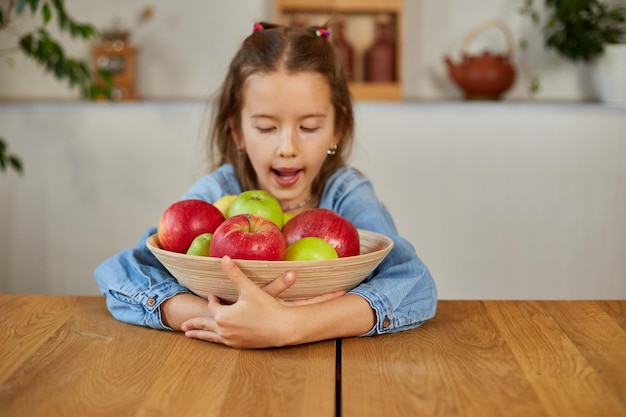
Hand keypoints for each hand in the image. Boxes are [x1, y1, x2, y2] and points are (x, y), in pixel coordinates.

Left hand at [180, 256, 344, 347]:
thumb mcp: (249, 288)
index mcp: (223, 315)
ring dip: (200, 335)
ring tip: (189, 336)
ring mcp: (231, 339)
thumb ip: (234, 273)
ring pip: (211, 337)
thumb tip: (224, 258)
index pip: (213, 306)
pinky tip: (216, 340)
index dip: (212, 300)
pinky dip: (214, 340)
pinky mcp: (240, 346)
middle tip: (183, 325)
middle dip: (194, 323)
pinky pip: (221, 343)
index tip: (213, 296)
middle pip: (205, 325)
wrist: (282, 328)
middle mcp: (224, 329)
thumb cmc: (266, 307)